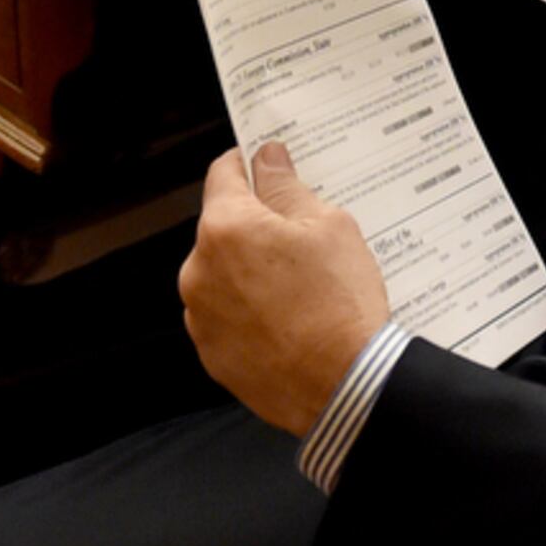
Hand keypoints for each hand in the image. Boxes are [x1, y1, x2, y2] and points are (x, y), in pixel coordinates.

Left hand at [177, 142, 389, 437]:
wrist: (346, 386)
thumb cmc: (340, 304)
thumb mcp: (329, 227)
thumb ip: (287, 188)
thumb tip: (267, 159)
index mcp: (225, 227)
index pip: (223, 174)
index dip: (248, 164)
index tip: (266, 167)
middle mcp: (199, 270)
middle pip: (222, 229)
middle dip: (255, 226)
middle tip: (301, 240)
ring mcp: (200, 316)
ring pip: (223, 274)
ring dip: (249, 272)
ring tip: (298, 289)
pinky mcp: (211, 353)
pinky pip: (226, 316)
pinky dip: (249, 312)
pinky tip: (287, 320)